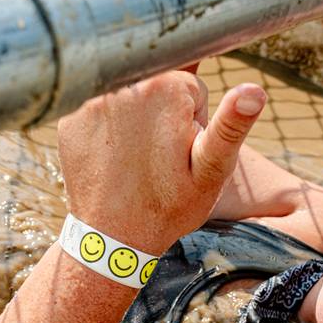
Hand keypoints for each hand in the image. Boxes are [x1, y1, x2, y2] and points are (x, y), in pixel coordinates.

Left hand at [56, 70, 266, 254]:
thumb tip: (254, 90)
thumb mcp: (210, 172)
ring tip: (136, 159)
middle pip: (159, 85)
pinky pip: (98, 109)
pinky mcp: (68, 116)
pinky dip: (107, 127)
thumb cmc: (167, 208)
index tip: (182, 150)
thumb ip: (231, 126)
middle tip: (160, 157)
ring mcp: (90, 98)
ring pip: (128, 95)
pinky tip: (112, 158)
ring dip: (135, 118)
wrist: (112, 240)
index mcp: (165, 88)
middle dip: (164, 114)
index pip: (191, 88)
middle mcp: (124, 82)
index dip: (193, 120)